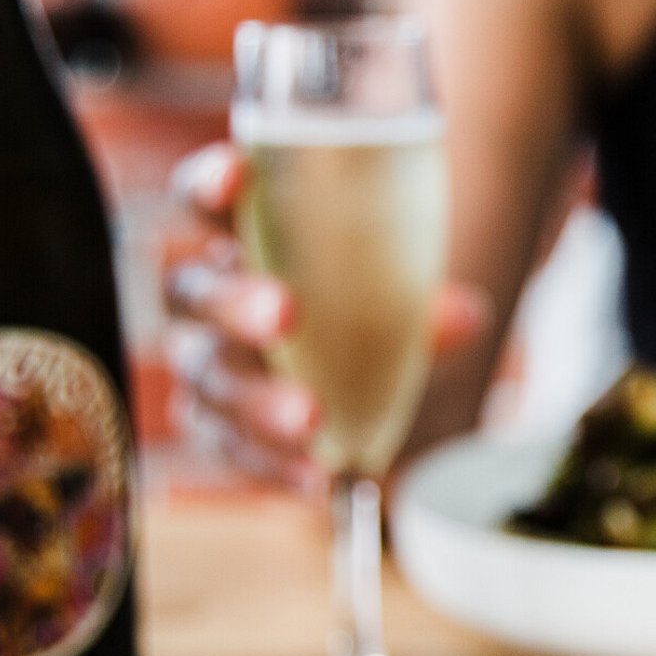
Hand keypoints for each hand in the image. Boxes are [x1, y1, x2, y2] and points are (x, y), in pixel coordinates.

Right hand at [162, 142, 486, 491]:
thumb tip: (462, 316)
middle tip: (285, 313)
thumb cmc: (357, 297)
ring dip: (255, 400)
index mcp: (237, 233)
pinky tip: (314, 481)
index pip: (201, 196)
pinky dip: (273, 466)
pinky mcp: (217, 426)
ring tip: (308, 419)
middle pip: (193, 290)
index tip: (237, 174)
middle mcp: (206, 294)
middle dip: (234, 300)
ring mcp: (205, 362)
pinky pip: (231, 449)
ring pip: (207, 378)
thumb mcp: (394, 287)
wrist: (351, 368)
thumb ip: (418, 295)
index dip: (209, 183)